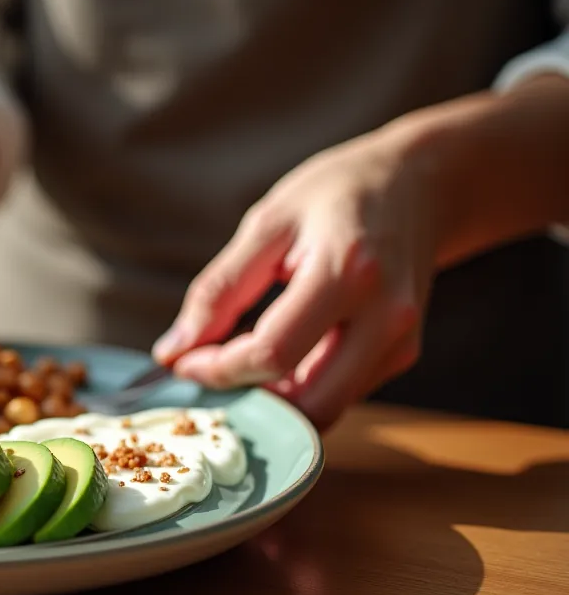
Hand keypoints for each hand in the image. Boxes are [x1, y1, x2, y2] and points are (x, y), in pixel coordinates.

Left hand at [152, 130, 439, 428]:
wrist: (420, 184)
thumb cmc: (338, 194)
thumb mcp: (267, 223)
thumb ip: (219, 289)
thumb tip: (174, 348)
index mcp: (346, 272)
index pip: (272, 353)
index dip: (218, 369)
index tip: (183, 360)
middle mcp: (385, 316)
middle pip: (307, 403)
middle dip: (248, 399)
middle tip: (208, 372)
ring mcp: (401, 340)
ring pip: (326, 410)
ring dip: (273, 404)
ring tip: (235, 365)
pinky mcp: (403, 353)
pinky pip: (341, 395)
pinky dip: (299, 391)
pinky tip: (273, 360)